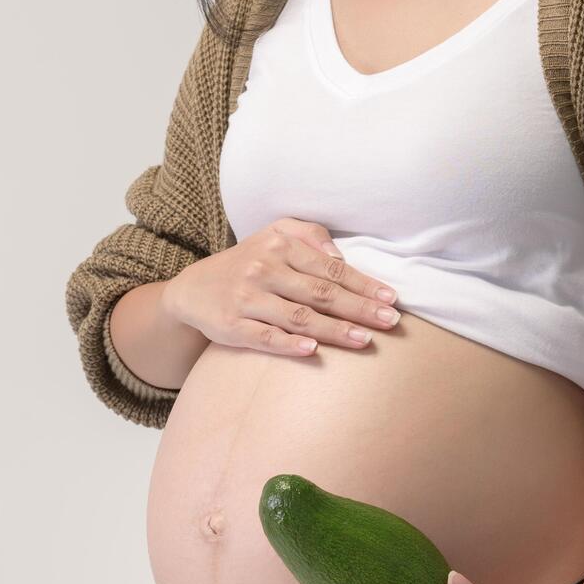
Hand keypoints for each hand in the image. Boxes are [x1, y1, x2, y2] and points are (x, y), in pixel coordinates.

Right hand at [169, 218, 401, 357]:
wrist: (193, 289)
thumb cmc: (247, 262)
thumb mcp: (273, 235)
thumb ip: (309, 234)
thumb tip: (340, 254)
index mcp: (279, 246)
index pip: (330, 268)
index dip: (363, 284)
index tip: (391, 298)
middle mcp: (263, 270)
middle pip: (320, 292)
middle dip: (358, 308)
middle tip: (390, 322)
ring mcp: (247, 298)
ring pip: (298, 316)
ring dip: (334, 329)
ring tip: (364, 340)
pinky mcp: (232, 326)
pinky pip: (265, 336)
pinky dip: (288, 343)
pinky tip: (312, 350)